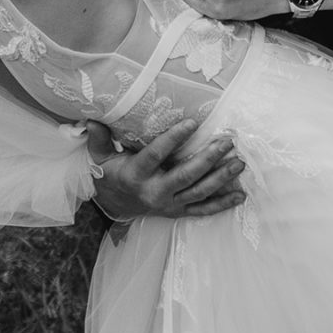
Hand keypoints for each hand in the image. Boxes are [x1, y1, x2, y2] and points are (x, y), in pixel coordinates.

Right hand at [87, 116, 245, 223]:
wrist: (115, 206)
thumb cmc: (111, 174)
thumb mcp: (99, 157)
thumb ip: (99, 138)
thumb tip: (92, 118)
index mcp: (136, 175)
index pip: (157, 155)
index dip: (174, 139)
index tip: (192, 122)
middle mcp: (155, 192)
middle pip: (186, 175)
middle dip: (209, 158)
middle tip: (227, 141)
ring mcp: (169, 205)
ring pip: (200, 192)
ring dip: (222, 178)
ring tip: (239, 162)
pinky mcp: (179, 213)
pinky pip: (204, 210)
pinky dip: (223, 204)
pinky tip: (240, 194)